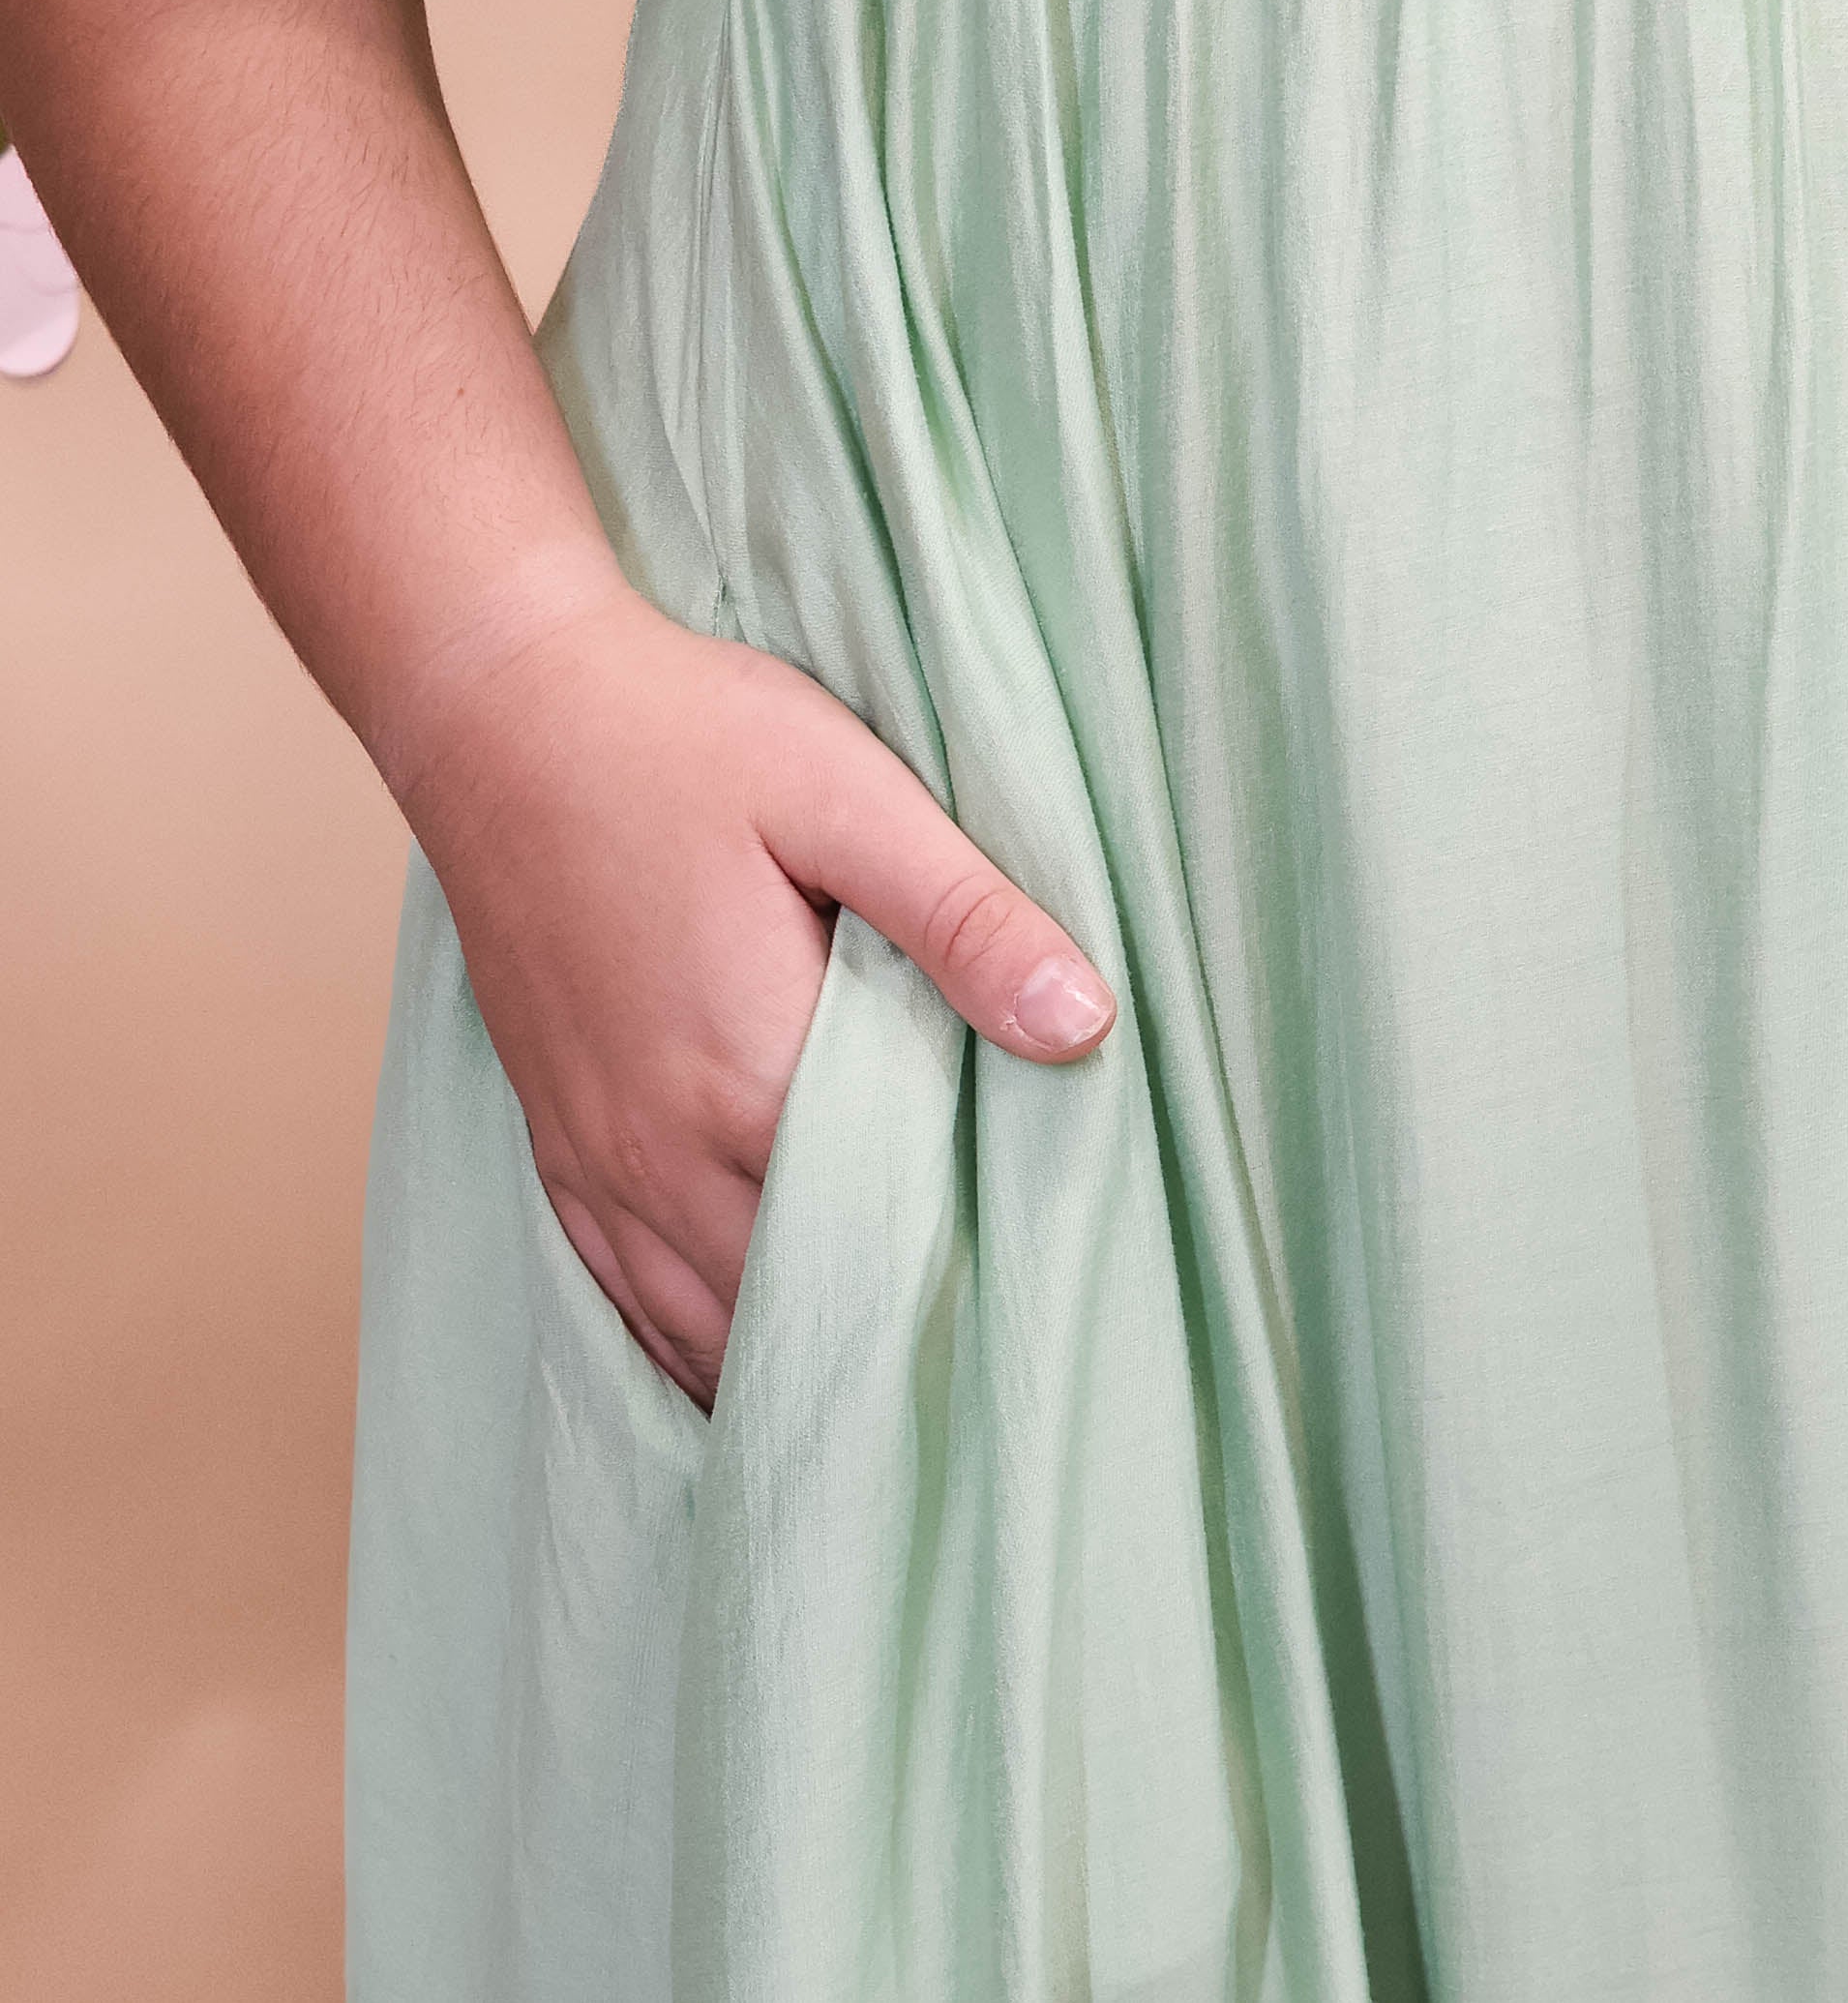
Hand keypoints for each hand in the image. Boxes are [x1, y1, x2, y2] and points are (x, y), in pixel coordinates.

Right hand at [388, 574, 1115, 1407]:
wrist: (498, 704)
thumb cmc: (681, 736)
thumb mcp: (848, 795)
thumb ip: (965, 918)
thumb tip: (1084, 1023)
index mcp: (750, 1075)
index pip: (886, 1238)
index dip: (970, 1284)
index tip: (1047, 1315)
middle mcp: (661, 1148)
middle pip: (795, 1305)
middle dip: (891, 1343)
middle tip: (996, 1380)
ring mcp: (595, 1155)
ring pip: (702, 1327)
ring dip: (792, 1364)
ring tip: (894, 1407)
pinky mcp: (556, 1138)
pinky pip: (624, 1296)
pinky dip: (693, 1345)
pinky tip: (752, 1369)